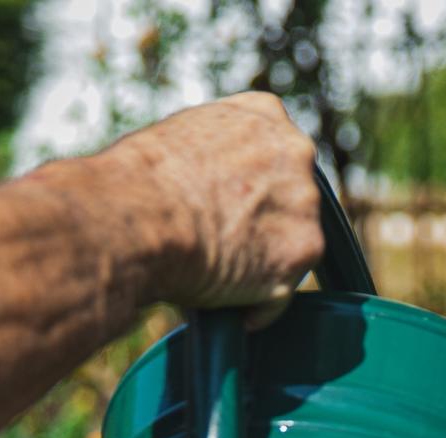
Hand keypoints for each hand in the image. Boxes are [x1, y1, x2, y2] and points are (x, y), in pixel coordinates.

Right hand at [115, 93, 323, 326]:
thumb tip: (208, 191)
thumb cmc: (140, 183)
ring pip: (290, 249)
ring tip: (220, 280)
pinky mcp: (303, 252)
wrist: (140, 216)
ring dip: (262, 269)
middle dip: (264, 229)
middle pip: (291, 203)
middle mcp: (296, 153)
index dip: (253, 191)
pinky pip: (283, 292)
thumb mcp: (182, 141)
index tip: (232, 211)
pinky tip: (233, 313)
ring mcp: (305, 203)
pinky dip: (260, 308)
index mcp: (265, 115)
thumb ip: (216, 159)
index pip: (275, 158)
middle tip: (225, 249)